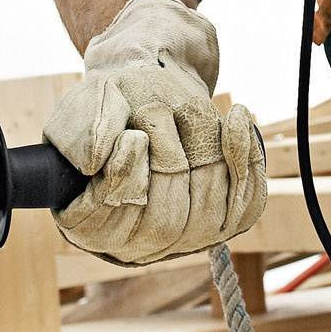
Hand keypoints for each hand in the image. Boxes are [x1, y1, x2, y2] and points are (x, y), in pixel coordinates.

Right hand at [44, 0, 267, 263]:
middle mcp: (138, 242)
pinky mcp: (227, 221)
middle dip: (168, 162)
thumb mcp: (86, 105)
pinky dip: (245, 156)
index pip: (106, 223)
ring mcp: (186, 238)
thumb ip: (85, 131)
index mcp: (89, 224)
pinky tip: (234, 117)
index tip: (133, 137)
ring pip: (206, 212)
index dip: (123, 180)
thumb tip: (97, 160)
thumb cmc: (114, 101)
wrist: (156, 89)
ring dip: (202, 151)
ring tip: (184, 110)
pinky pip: (246, 202)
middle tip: (158, 111)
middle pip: (163, 223)